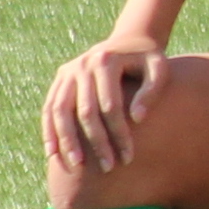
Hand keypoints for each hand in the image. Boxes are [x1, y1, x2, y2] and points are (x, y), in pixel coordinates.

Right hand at [42, 35, 165, 179]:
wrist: (128, 41)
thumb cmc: (148, 59)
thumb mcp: (159, 68)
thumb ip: (152, 91)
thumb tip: (138, 119)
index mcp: (106, 61)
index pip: (110, 106)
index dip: (119, 133)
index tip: (128, 157)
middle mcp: (82, 65)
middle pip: (85, 112)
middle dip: (96, 142)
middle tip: (108, 167)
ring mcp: (67, 72)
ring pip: (60, 111)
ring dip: (67, 140)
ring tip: (77, 166)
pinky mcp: (60, 80)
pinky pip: (49, 108)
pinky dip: (49, 130)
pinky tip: (53, 153)